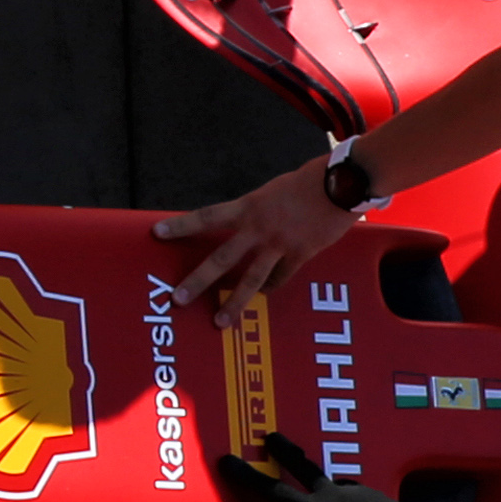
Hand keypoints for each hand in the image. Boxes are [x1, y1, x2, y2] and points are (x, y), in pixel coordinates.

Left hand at [153, 159, 348, 313]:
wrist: (344, 182)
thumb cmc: (311, 179)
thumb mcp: (275, 190)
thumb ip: (258, 209)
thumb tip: (248, 224)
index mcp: (249, 206)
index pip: (206, 217)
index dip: (181, 225)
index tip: (157, 233)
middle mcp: (260, 228)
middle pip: (221, 258)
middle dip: (197, 280)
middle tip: (177, 299)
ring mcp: (280, 244)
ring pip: (250, 279)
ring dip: (233, 303)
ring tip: (219, 322)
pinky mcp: (301, 254)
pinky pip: (280, 278)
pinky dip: (271, 287)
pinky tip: (263, 295)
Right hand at [202, 432, 418, 501]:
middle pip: (273, 489)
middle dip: (245, 475)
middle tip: (225, 460)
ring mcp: (335, 494)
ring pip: (304, 468)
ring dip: (285, 452)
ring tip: (271, 437)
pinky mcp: (354, 487)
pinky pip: (338, 486)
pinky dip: (334, 490)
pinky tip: (341, 497)